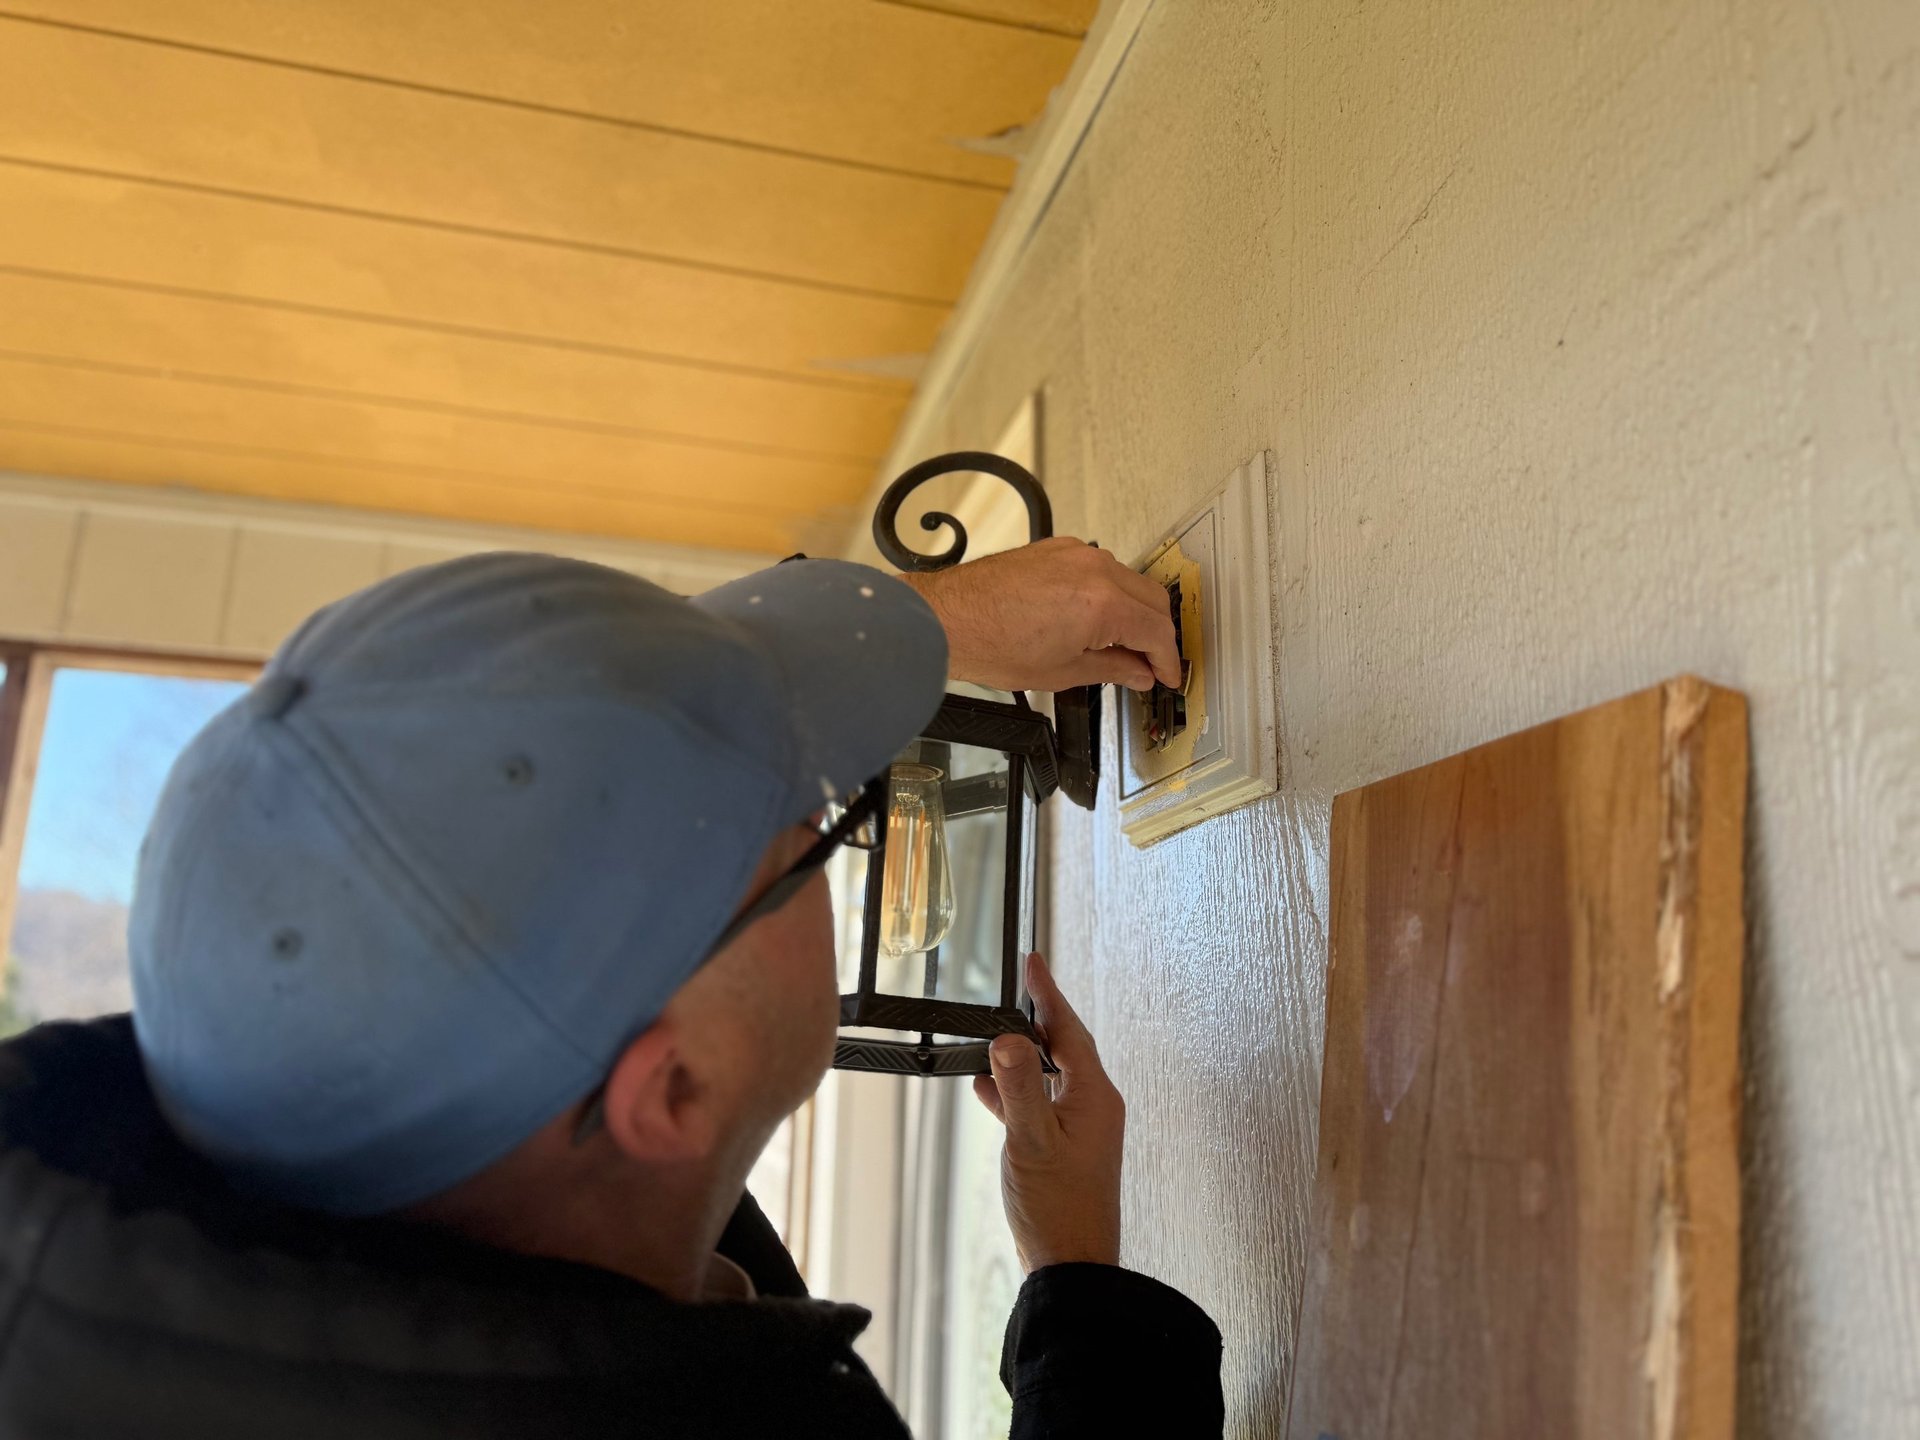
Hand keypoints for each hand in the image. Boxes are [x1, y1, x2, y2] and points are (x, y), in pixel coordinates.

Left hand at [902, 537, 1180, 692]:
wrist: (947, 619)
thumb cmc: (991, 643)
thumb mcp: (1063, 671)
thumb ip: (1113, 670)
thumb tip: (1140, 673)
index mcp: (1103, 603)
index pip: (1157, 631)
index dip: (1168, 659)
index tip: (1167, 676)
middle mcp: (1095, 570)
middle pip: (1153, 600)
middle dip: (1159, 634)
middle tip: (1151, 664)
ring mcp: (1076, 554)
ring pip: (1130, 580)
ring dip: (1135, 611)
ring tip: (1122, 645)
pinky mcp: (1058, 548)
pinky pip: (1101, 568)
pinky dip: (1110, 592)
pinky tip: (1097, 618)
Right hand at [972, 953, 1124, 1272]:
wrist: (1073, 1267)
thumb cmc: (1059, 1209)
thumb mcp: (1031, 1141)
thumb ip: (1018, 1088)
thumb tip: (1007, 1040)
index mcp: (1094, 1096)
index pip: (1069, 1030)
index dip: (1048, 994)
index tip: (1032, 962)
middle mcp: (1093, 1106)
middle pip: (1063, 1047)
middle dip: (1036, 1017)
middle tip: (1013, 987)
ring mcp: (1080, 1128)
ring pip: (1048, 1075)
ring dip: (1021, 1055)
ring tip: (992, 1033)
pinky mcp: (1064, 1148)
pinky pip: (1038, 1103)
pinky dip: (1014, 1090)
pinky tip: (987, 1090)